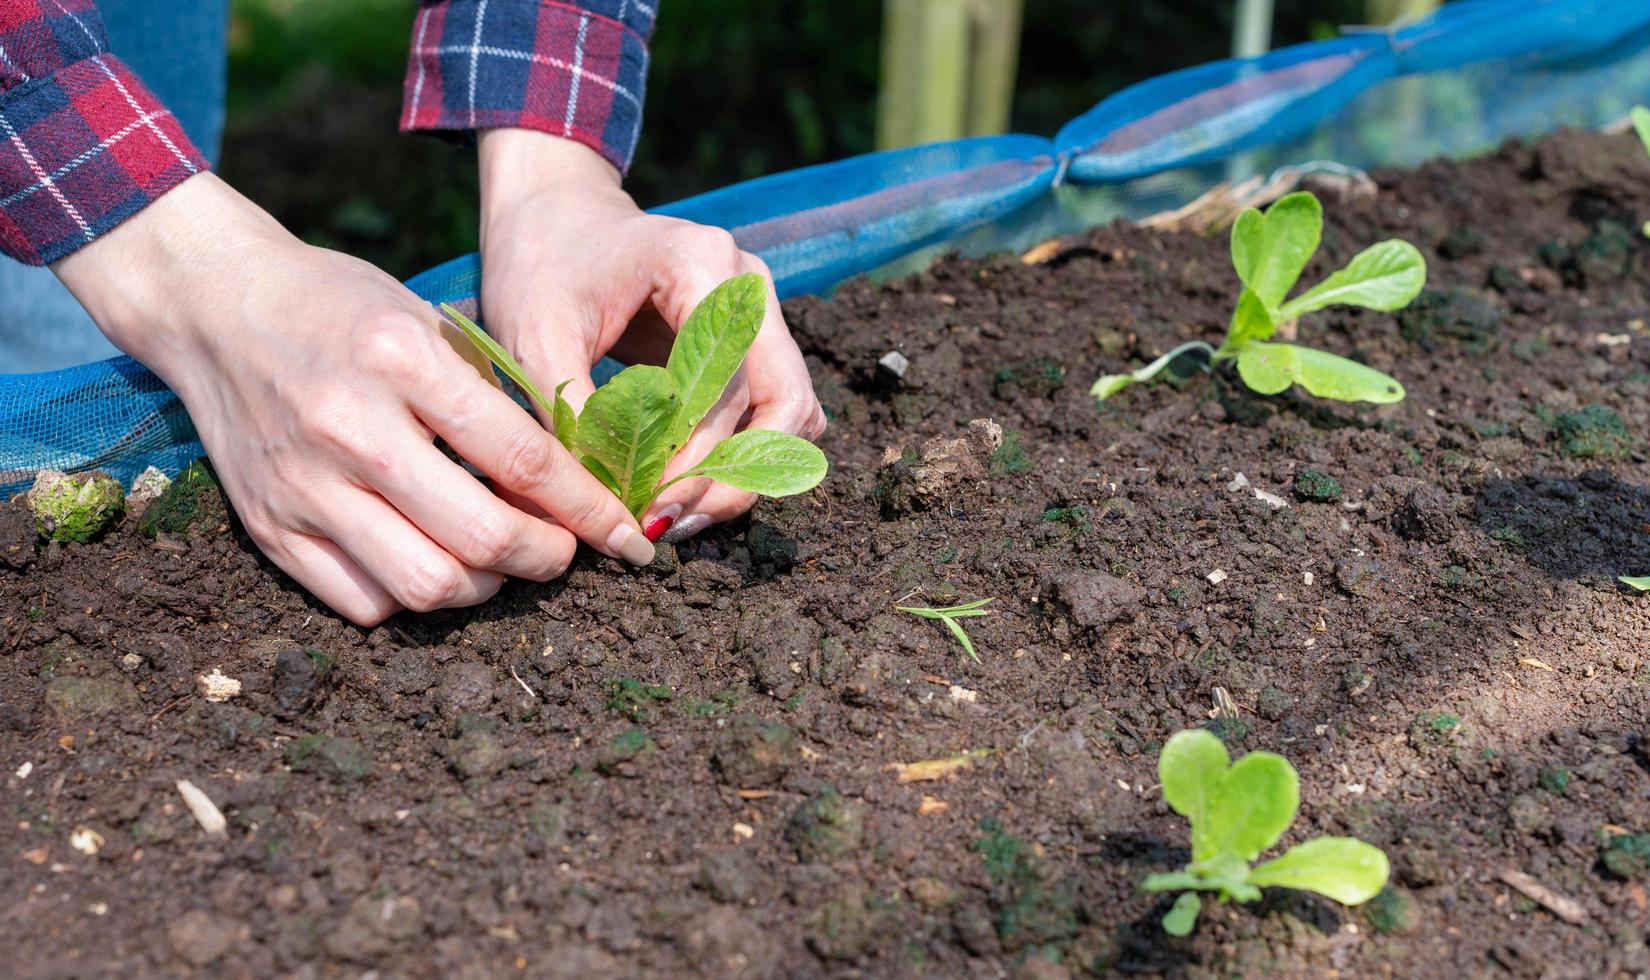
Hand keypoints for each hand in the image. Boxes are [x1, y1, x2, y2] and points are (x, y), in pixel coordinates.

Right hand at [54, 174, 654, 626]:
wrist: (213, 305)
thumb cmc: (339, 307)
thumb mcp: (428, 322)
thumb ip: (494, 398)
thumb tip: (574, 480)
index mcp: (402, 361)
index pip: (525, 460)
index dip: (590, 511)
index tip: (630, 538)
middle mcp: (350, 429)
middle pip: (483, 538)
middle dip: (548, 558)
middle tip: (564, 551)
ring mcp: (304, 486)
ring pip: (426, 586)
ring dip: (487, 588)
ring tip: (502, 561)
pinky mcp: (269, 528)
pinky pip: (364, 603)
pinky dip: (415, 599)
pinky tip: (433, 562)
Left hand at [476, 130, 825, 541]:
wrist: (551, 216)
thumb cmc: (538, 265)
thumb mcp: (535, 338)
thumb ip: (574, 416)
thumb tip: (608, 507)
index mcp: (704, 265)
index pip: (729, 383)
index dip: (698, 457)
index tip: (646, 505)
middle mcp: (750, 286)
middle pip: (785, 403)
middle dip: (732, 476)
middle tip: (670, 523)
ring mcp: (760, 313)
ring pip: (791, 414)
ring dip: (746, 473)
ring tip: (679, 515)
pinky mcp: (752, 342)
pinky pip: (773, 411)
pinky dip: (744, 456)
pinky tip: (689, 487)